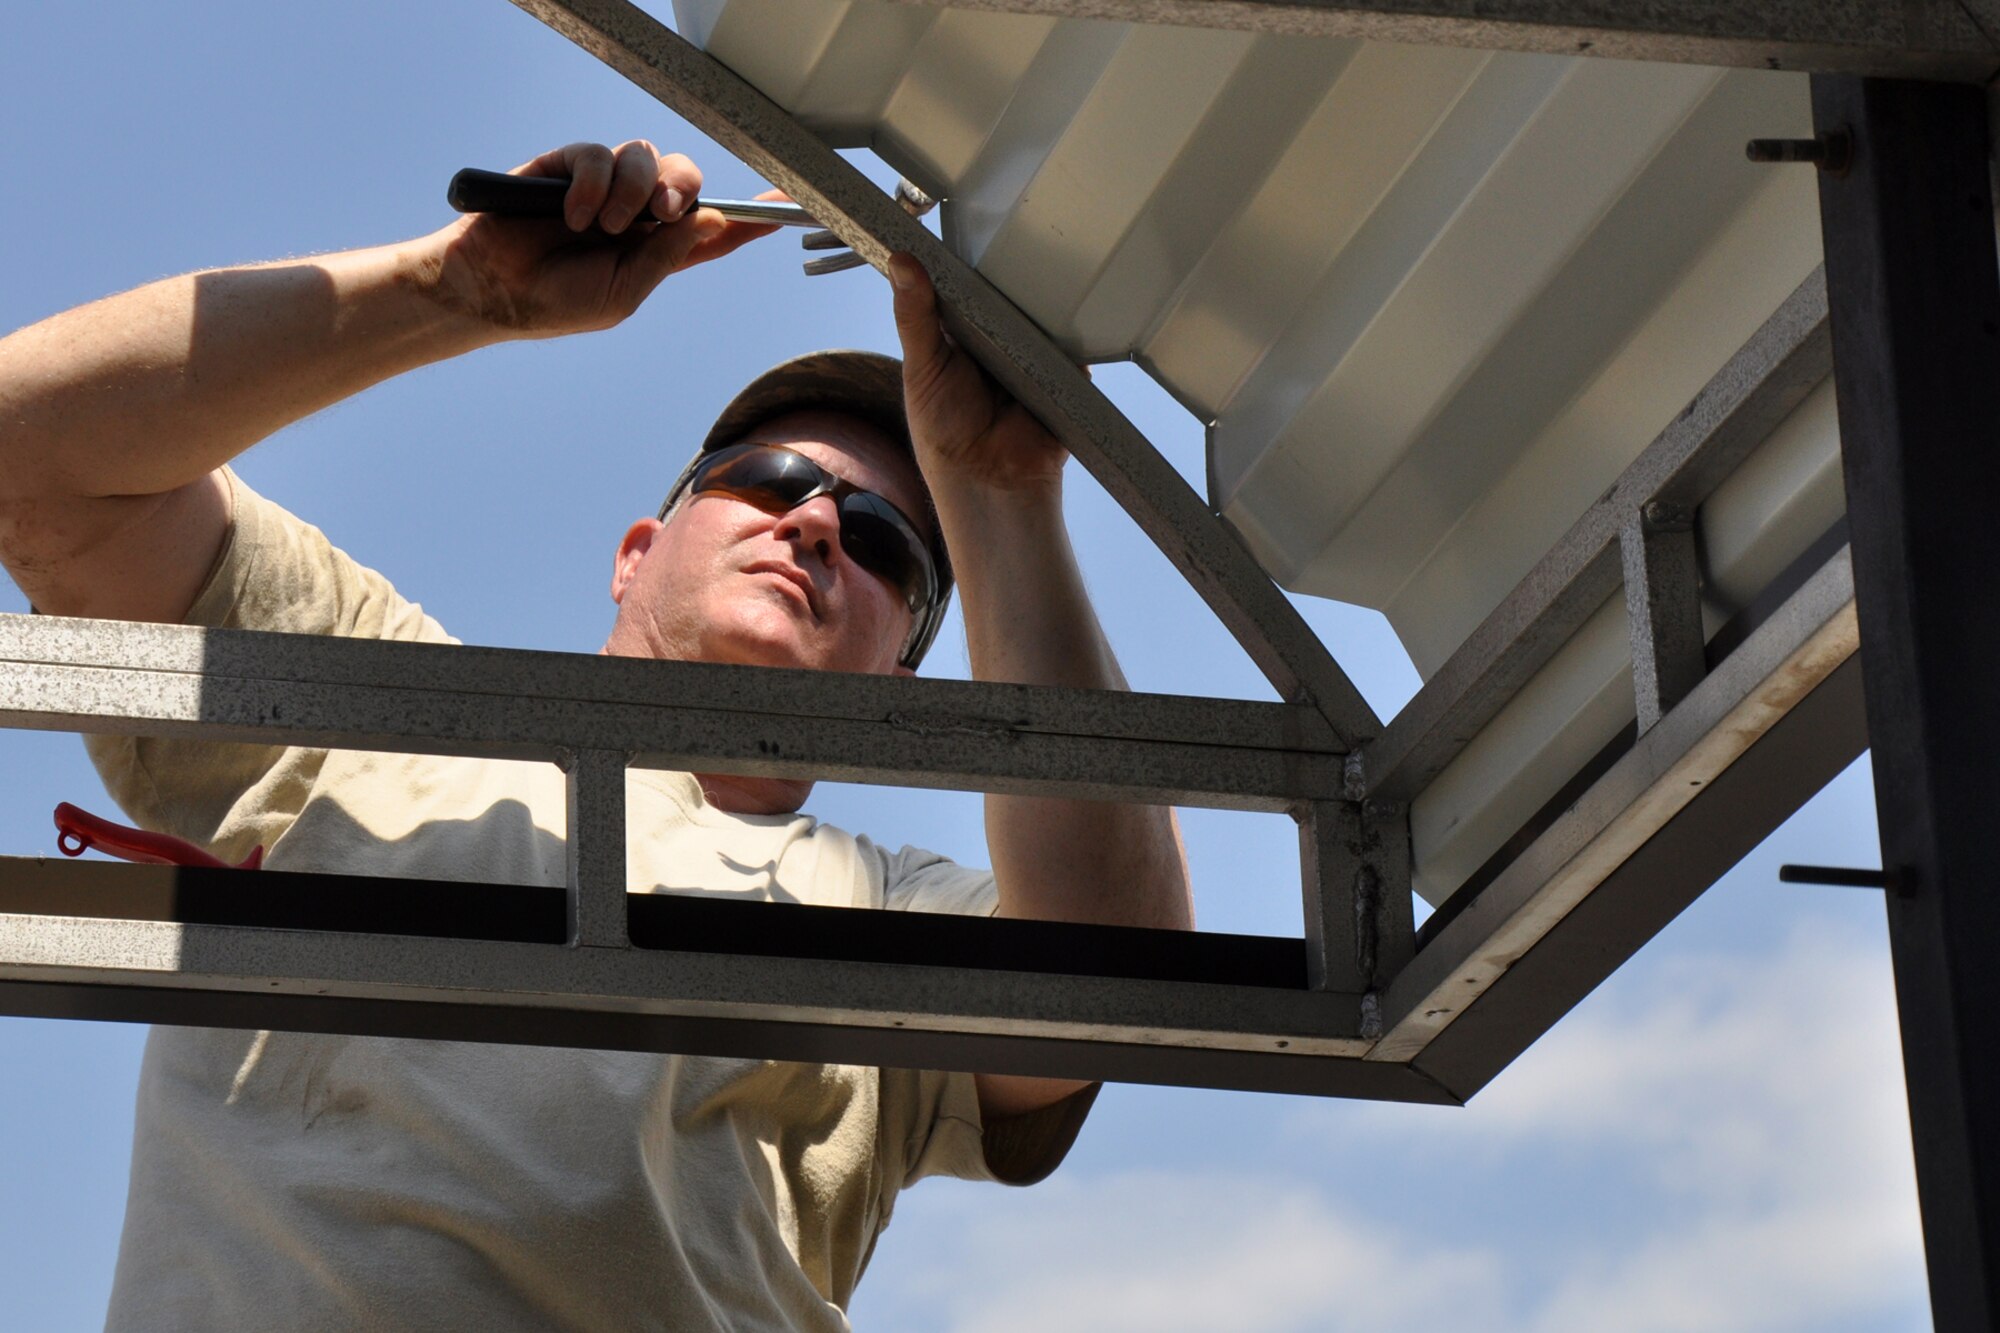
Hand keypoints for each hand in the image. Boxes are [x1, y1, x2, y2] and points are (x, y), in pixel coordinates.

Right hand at [424, 141, 777, 336]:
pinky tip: (573, 214)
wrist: (491, 289)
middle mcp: (636, 214)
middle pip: (686, 178)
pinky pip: (600, 154)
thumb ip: (665, 256)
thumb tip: (706, 218)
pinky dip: (592, 184)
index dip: (749, 218)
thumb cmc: (556, 302)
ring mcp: (603, 188)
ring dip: (632, 191)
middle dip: (684, 188)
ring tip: (602, 226)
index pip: (713, 229)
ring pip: (647, 158)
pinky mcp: (569, 167)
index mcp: (657, 250)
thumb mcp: (623, 293)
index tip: (786, 207)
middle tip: (664, 212)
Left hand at [887, 253, 1067, 497]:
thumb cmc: (944, 431)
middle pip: (1010, 299)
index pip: (967, 290)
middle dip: (1014, 280)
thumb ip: (915, 315)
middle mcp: (997, 345)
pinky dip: (1072, 340)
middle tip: (1020, 247)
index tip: (974, 228)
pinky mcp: (1063, 377)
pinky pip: (1072, 349)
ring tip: (1049, 279)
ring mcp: (1032, 360)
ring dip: (1045, 307)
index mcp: (961, 339)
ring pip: (1043, 319)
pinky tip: (1071, 320)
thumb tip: (901, 261)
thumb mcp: (923, 365)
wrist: (990, 482)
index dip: (969, 266)